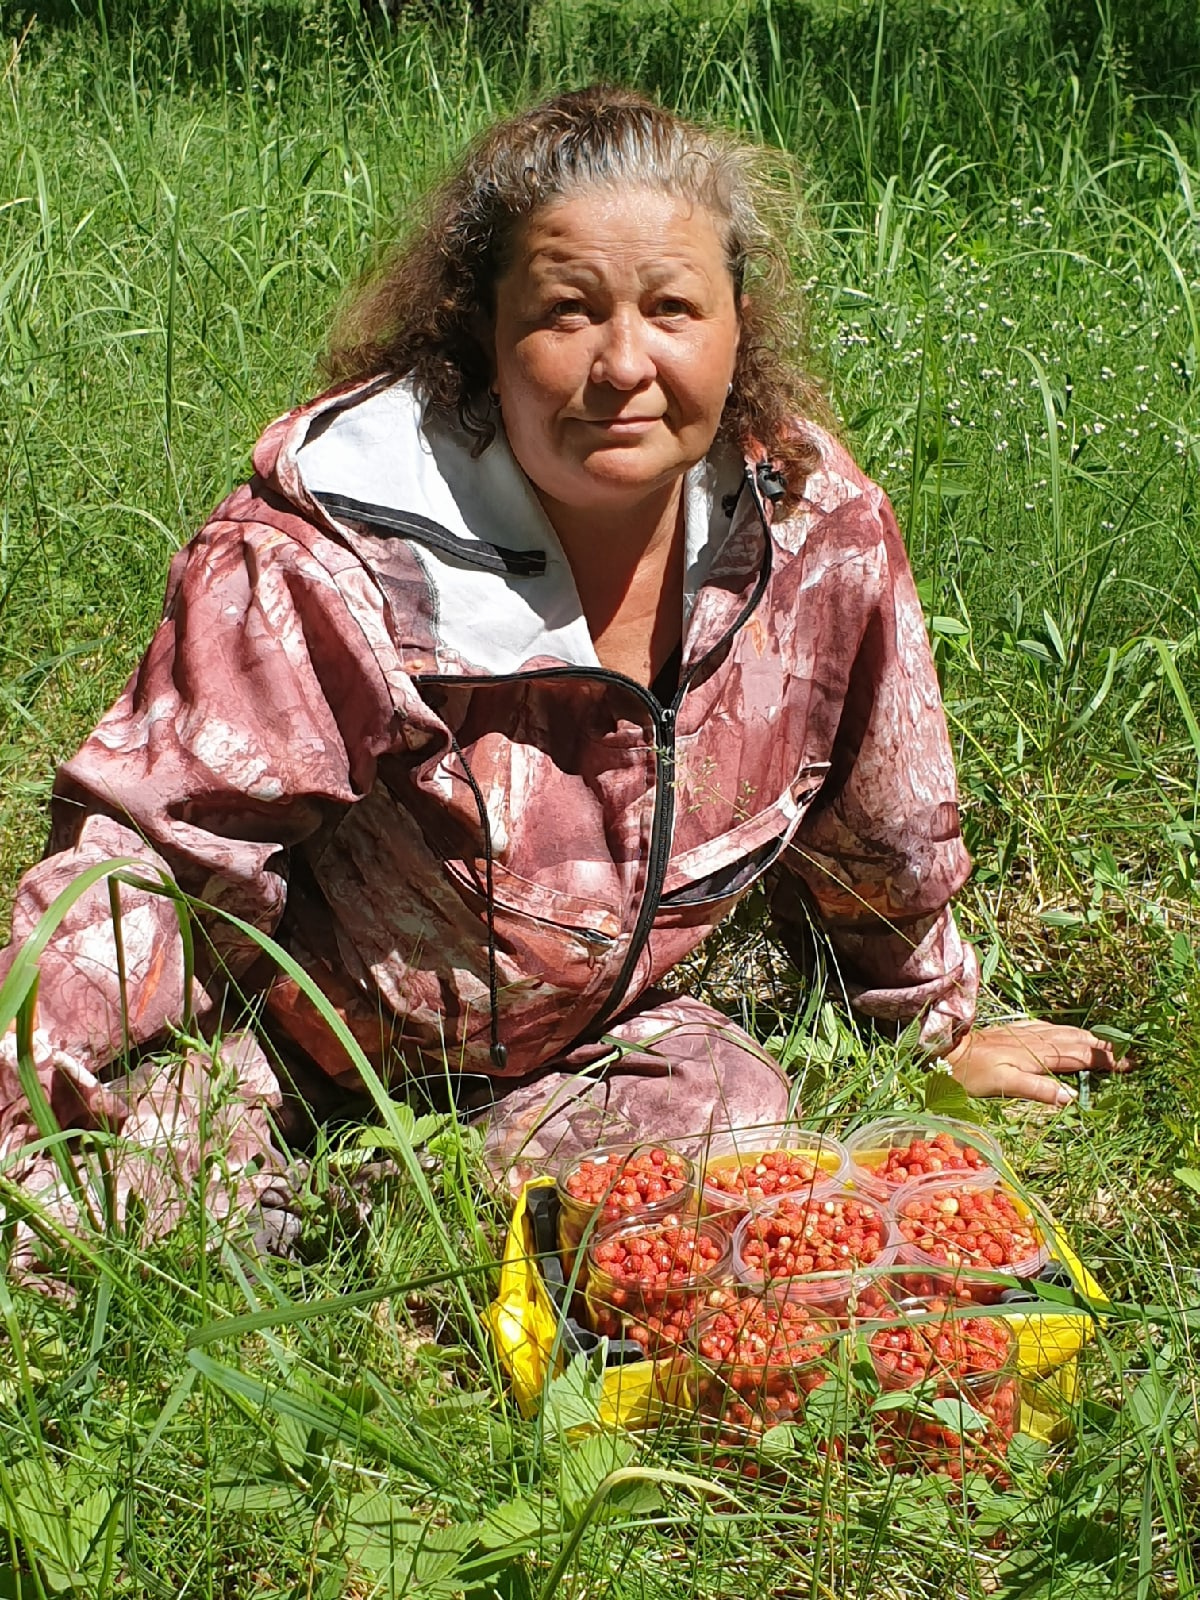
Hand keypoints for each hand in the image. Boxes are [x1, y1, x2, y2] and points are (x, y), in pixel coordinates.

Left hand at [945, 1019, 1132, 1105]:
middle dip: (1103, 1047)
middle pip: (1077, 1041)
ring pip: (1065, 1033)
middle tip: (1126, 1055)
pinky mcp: (1014, 1031)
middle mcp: (1035, 1039)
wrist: (944, 1049)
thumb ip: (1038, 1089)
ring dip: (1087, 1038)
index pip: (1080, 1056)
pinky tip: (1063, 1032)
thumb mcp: (1004, 1084)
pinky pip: (1048, 1028)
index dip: (1104, 1061)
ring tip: (1105, 1043)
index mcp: (1038, 1053)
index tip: (1128, 1066)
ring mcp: (1024, 1033)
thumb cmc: (970, 1073)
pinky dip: (1064, 1031)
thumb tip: (1072, 1096)